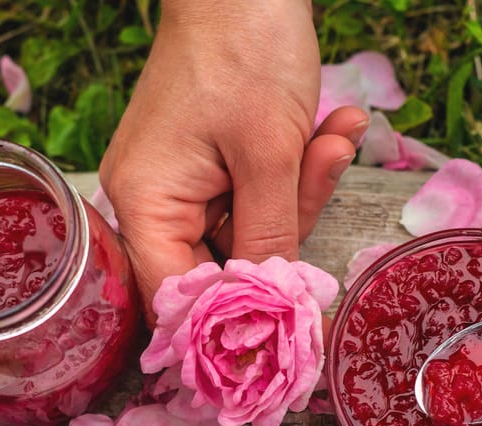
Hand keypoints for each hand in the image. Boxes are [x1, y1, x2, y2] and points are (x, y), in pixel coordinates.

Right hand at [99, 0, 368, 324]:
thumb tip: (275, 309)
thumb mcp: (269, 155)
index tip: (291, 320)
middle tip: (324, 169)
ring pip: (252, 229)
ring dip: (303, 189)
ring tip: (336, 133)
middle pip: (223, 264)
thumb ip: (270, 238)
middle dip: (288, 227)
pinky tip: (331, 128)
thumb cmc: (244, 49)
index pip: (177, 296)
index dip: (233, 316)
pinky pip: (258, 194)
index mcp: (145, 202)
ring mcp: (183, 183)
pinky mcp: (212, 166)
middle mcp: (153, 201)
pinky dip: (297, 170)